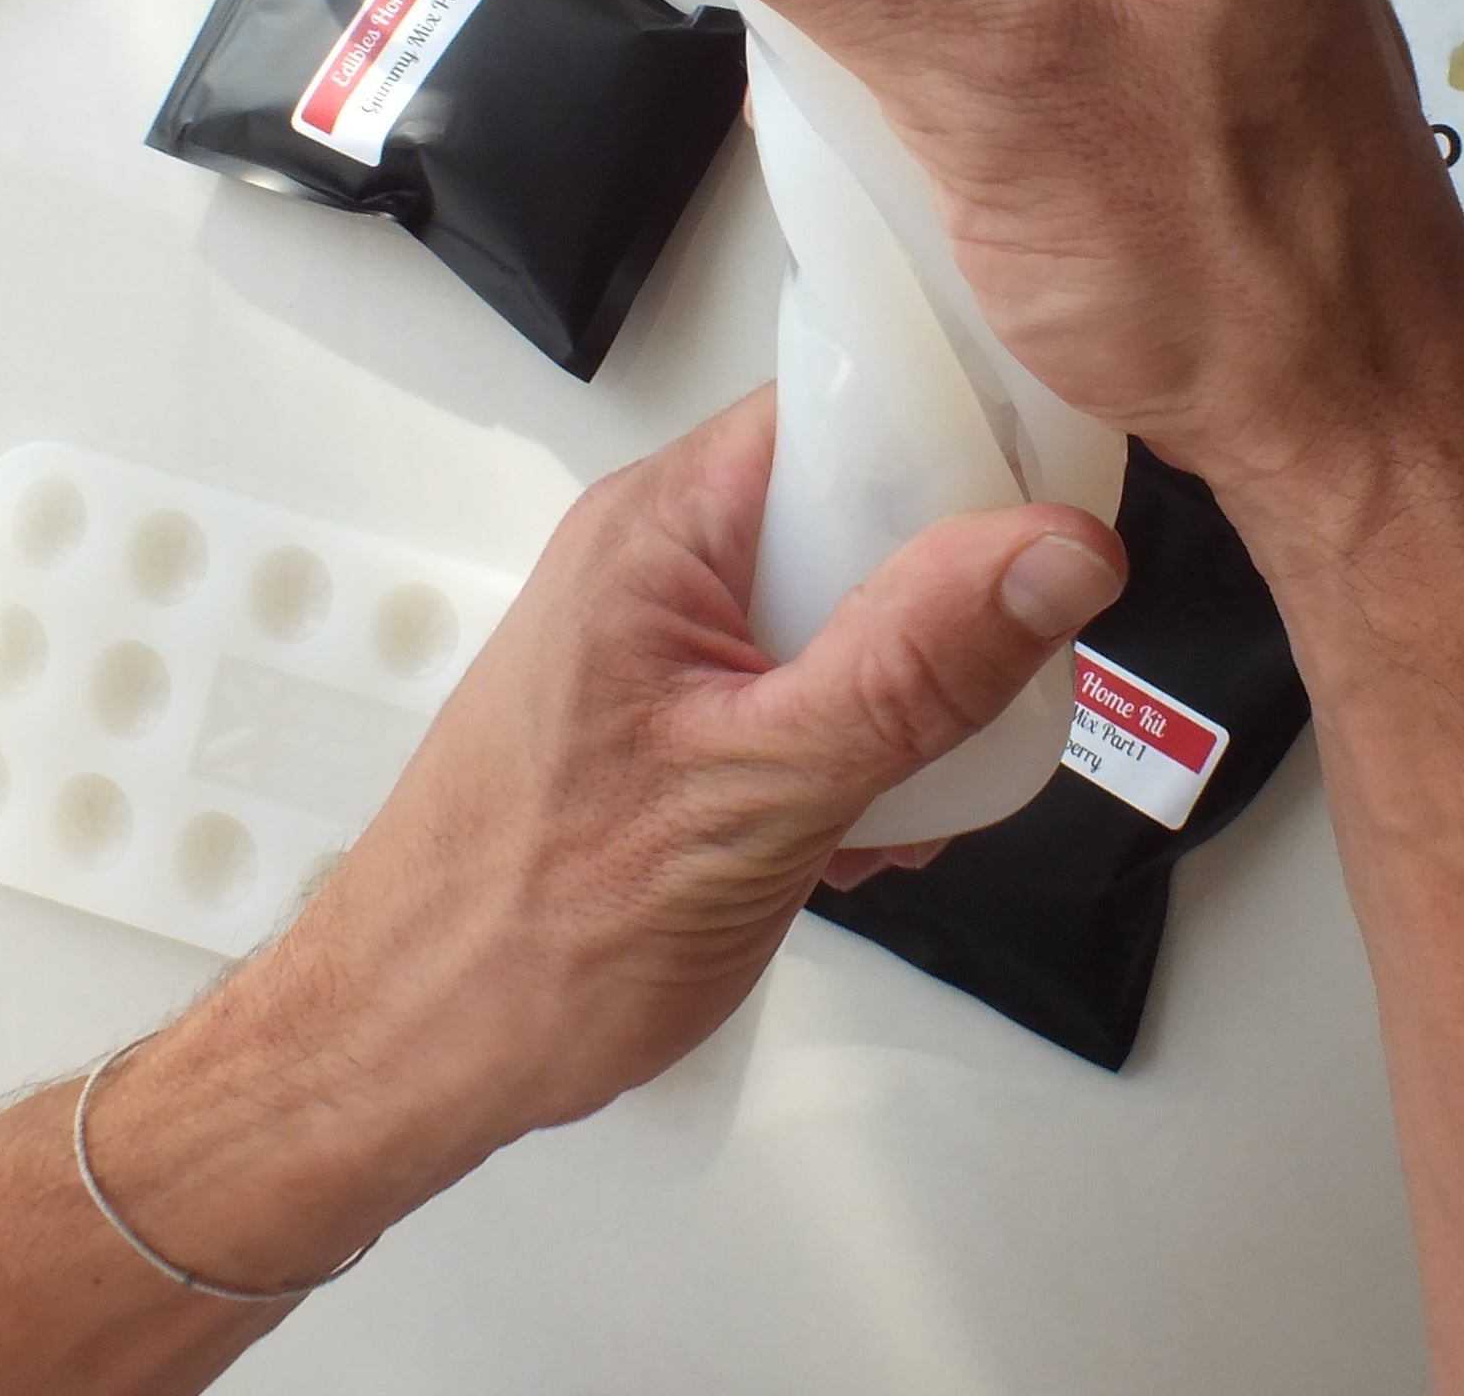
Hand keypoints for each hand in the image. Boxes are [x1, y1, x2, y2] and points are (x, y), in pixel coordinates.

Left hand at [97, 389, 1125, 1287]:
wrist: (407, 1055)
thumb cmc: (528, 931)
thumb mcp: (761, 791)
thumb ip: (916, 666)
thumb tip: (1053, 553)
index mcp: (660, 528)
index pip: (842, 407)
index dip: (961, 443)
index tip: (1056, 515)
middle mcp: (655, 560)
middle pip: (858, 514)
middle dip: (944, 609)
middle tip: (984, 696)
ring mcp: (661, 642)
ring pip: (843, 616)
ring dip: (904, 702)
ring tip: (903, 798)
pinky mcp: (672, 718)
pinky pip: (805, 691)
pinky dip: (853, 757)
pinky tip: (853, 838)